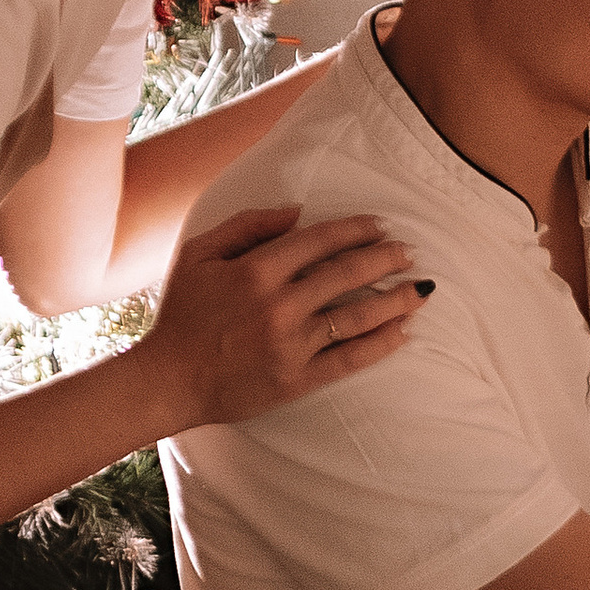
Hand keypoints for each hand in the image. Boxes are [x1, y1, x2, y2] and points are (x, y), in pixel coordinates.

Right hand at [142, 206, 427, 429]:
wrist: (169, 380)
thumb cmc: (182, 313)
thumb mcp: (199, 254)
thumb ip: (247, 225)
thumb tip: (297, 210)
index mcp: (256, 270)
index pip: (320, 240)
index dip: (356, 229)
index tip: (380, 225)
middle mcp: (278, 305)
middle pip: (347, 273)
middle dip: (386, 258)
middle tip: (410, 252)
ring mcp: (291, 345)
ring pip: (357, 317)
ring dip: (395, 300)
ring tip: (420, 290)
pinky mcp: (297, 380)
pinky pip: (349, 359)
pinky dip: (380, 345)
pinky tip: (403, 332)